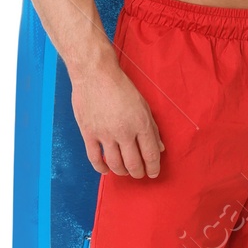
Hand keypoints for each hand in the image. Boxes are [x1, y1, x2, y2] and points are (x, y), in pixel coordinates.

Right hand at [71, 58, 163, 178]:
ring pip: (115, 164)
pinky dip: (101, 168)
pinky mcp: (88, 134)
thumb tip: (159, 148)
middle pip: (133, 163)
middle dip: (138, 173)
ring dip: (122, 172)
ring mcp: (105, 134)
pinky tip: (106, 170)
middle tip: (139, 174)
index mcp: (141, 123)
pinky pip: (94, 158)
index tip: (153, 173)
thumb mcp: (143, 104)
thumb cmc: (121, 86)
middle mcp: (124, 132)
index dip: (153, 168)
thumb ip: (152, 128)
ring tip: (125, 171)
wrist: (95, 74)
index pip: (150, 154)